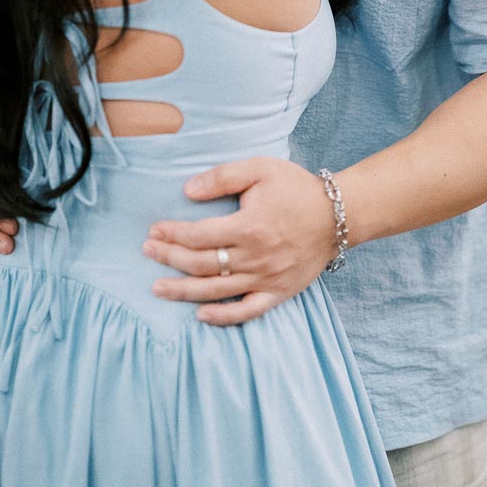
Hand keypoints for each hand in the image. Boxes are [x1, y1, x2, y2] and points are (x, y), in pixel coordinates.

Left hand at [142, 158, 336, 325]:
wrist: (338, 215)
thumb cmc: (296, 188)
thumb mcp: (260, 169)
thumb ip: (222, 177)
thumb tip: (187, 191)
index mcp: (248, 226)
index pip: (198, 235)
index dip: (171, 234)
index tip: (153, 231)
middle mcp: (255, 256)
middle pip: (201, 264)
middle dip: (169, 258)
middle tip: (147, 252)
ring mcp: (266, 278)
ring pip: (216, 290)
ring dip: (183, 291)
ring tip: (157, 289)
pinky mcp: (278, 292)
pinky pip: (247, 311)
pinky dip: (223, 317)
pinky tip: (200, 315)